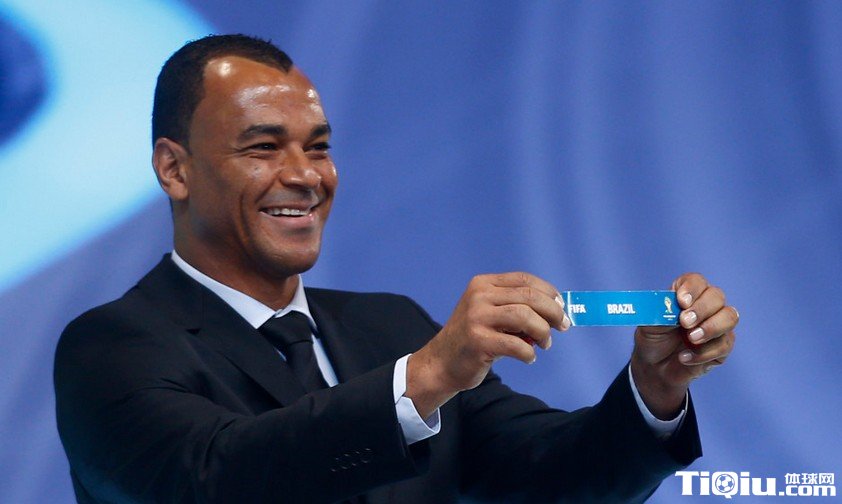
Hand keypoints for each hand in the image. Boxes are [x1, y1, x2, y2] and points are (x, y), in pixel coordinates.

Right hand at [407, 272, 570, 417]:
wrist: (441, 362)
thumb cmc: (473, 338)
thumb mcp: (488, 312)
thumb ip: (515, 306)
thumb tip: (556, 310)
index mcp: (483, 284)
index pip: (525, 279)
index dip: (549, 292)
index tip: (561, 307)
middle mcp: (479, 296)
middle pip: (529, 296)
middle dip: (553, 312)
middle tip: (562, 326)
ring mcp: (477, 318)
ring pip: (525, 317)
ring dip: (543, 332)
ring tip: (544, 344)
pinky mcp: (479, 341)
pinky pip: (517, 345)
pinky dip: (529, 353)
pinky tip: (528, 357)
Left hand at [631, 273, 738, 418]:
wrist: (656, 368)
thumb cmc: (653, 340)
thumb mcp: (648, 326)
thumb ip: (660, 314)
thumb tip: (674, 309)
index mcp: (686, 295)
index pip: (696, 281)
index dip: (692, 289)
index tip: (681, 302)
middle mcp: (705, 306)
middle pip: (716, 296)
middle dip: (702, 309)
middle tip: (685, 323)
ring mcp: (717, 325)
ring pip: (730, 317)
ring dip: (711, 328)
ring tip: (690, 339)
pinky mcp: (723, 346)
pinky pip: (725, 344)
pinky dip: (704, 353)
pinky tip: (685, 358)